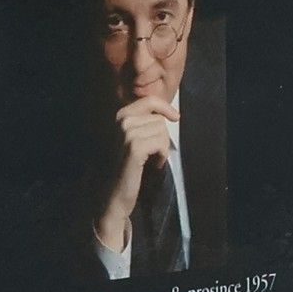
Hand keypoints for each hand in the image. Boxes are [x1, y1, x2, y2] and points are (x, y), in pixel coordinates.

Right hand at [95, 95, 180, 251]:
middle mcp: (122, 120)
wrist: (116, 192)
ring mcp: (127, 132)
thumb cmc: (129, 166)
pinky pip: (161, 143)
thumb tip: (168, 112)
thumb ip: (146, 122)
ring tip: (151, 160)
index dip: (166, 107)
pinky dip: (162, 156)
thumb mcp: (135, 138)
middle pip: (159, 119)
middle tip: (153, 153)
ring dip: (162, 148)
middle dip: (162, 137)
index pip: (150, 100)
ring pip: (162, 131)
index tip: (176, 117)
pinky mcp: (134, 147)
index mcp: (121, 115)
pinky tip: (153, 165)